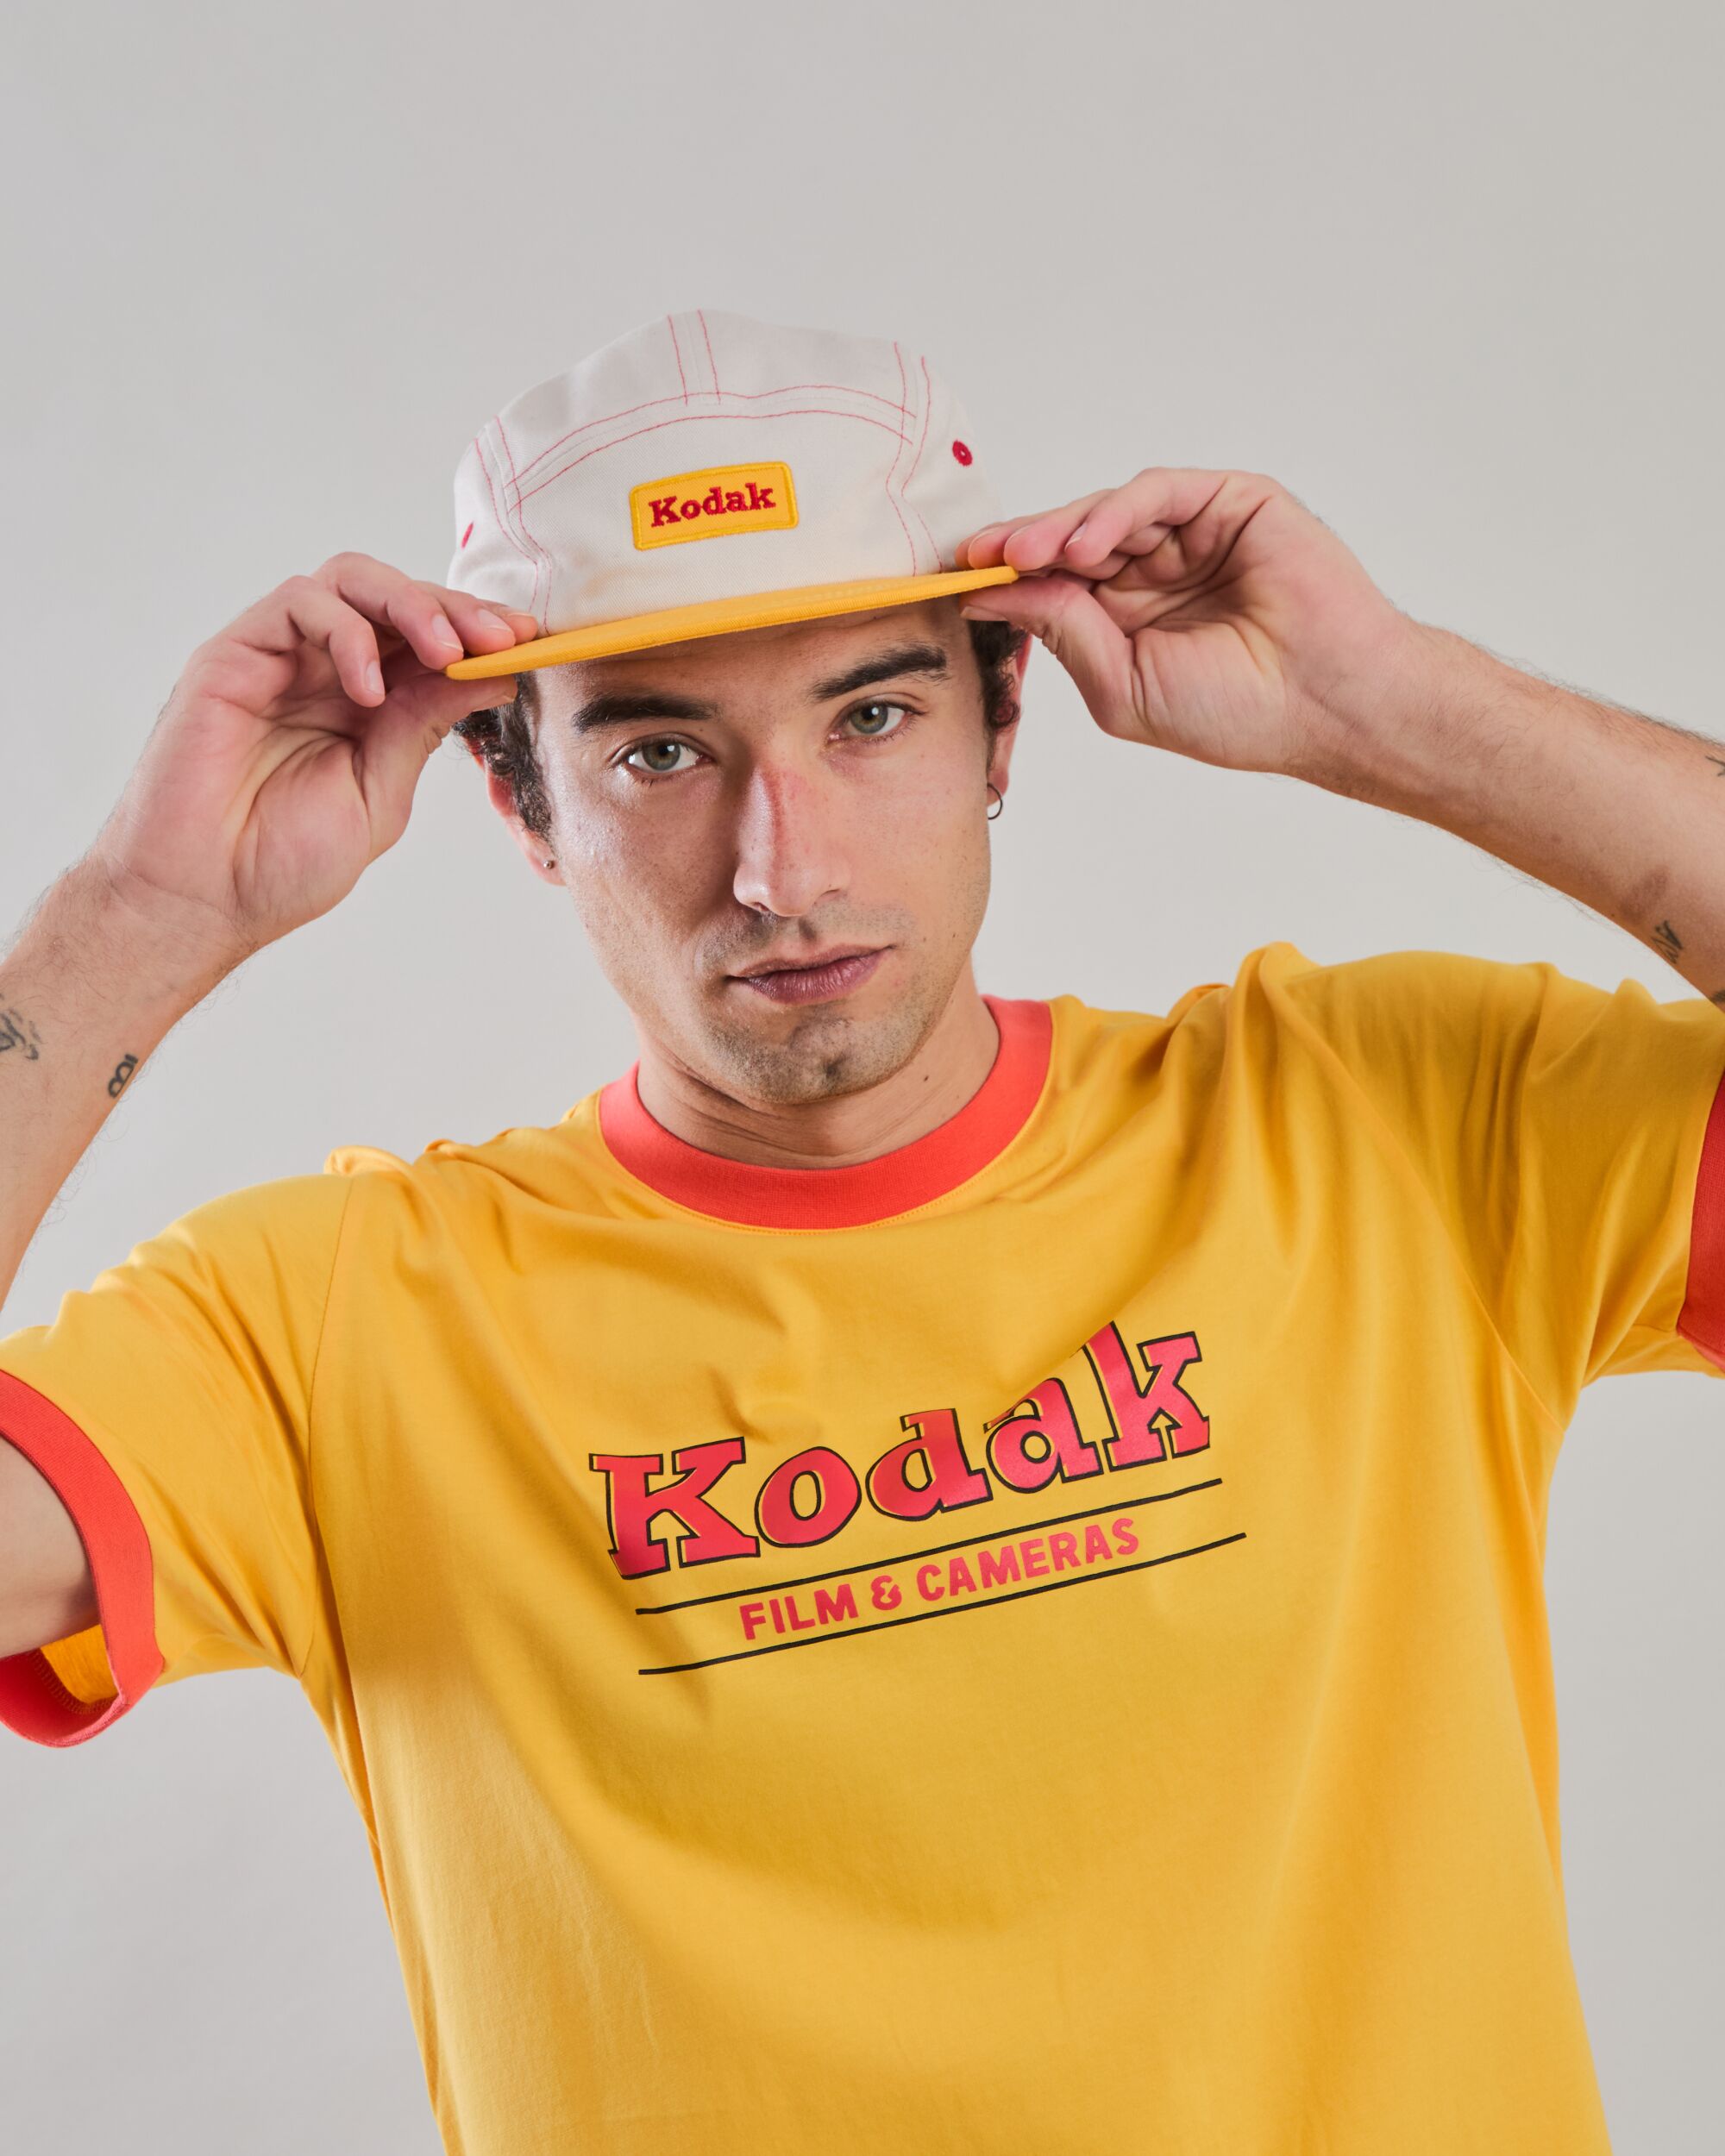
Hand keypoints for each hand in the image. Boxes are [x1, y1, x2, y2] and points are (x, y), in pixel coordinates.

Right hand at [83, 555, 538, 977]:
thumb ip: (426, 724)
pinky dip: (345, 632)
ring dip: (410, 605)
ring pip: (350, 581)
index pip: (428, 641)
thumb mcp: (382, 789)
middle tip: (500, 636)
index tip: (528, 645)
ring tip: (444, 651)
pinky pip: (298, 604)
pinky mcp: (234, 654)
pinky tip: (367, 689)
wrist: (202, 898)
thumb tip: (494, 671)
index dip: (479, 634)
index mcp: (367, 704)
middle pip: (396, 598)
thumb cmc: (280, 862)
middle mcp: (324, 670)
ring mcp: (279, 657)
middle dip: (457, 610)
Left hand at [958, 468, 1424, 778]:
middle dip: (1023, 546)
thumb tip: (993, 593)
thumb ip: (1064, 630)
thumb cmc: (1237, 712)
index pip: (1055, 583)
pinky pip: (1159, 494)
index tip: (961, 580)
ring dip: (1061, 529)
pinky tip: (1087, 543)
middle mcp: (1157, 570)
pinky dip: (1116, 512)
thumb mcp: (1121, 684)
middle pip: (1071, 540)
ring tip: (1028, 553)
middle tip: (982, 555)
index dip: (1009, 577)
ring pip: (1108, 512)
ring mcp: (1194, 533)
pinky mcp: (1231, 502)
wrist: (1324, 703)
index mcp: (1128, 618)